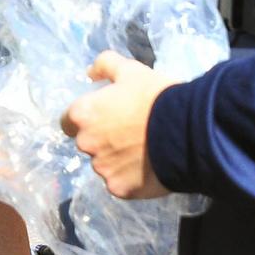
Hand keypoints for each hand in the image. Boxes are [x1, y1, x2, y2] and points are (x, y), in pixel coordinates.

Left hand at [61, 51, 174, 199]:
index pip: (69, 120)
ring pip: (104, 165)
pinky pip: (120, 182)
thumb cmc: (154, 97)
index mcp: (82, 114)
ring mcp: (102, 169)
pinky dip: (131, 177)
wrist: (186, 131)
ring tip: (142, 149)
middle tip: (128, 132)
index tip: (105, 116)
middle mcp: (85, 144)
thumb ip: (104, 65)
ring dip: (116, 159)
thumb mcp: (130, 70)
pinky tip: (148, 165)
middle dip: (102, 139)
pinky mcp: (119, 189)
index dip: (86, 118)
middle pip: (87, 143)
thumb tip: (90, 73)